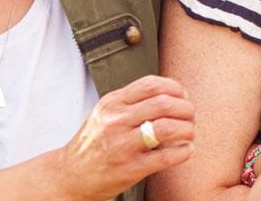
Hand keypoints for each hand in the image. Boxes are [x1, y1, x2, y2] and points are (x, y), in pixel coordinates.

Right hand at [51, 75, 195, 199]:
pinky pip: (167, 157)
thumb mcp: (106, 113)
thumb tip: (175, 94)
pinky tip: (185, 150)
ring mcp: (122, 145)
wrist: (70, 175)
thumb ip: (133, 101)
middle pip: (164, 104)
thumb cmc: (94, 142)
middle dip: (186, 109)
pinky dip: (184, 151)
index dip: (176, 88)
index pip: (152, 84)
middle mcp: (116, 121)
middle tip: (191, 116)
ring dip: (187, 129)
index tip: (183, 97)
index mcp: (112, 103)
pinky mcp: (131, 168)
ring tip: (189, 133)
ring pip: (168, 128)